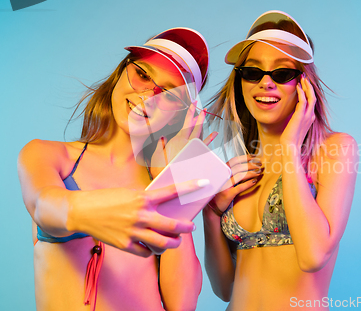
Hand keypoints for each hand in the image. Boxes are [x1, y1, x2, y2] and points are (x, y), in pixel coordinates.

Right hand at [68, 179, 207, 256]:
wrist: (79, 211)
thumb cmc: (105, 199)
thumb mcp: (128, 193)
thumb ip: (146, 200)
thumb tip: (163, 207)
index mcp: (142, 198)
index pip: (172, 191)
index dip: (190, 187)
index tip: (205, 183)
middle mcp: (140, 215)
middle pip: (173, 226)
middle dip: (186, 228)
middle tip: (190, 227)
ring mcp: (133, 232)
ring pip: (162, 244)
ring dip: (172, 243)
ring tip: (175, 241)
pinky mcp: (124, 245)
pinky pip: (146, 252)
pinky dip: (151, 250)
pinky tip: (152, 246)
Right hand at [150, 101, 217, 176]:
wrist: (169, 182)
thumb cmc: (161, 170)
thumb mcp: (157, 156)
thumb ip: (161, 145)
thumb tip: (163, 137)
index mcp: (178, 140)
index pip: (186, 123)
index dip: (190, 112)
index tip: (193, 104)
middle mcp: (188, 143)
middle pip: (196, 126)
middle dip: (200, 116)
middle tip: (203, 109)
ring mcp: (194, 150)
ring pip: (201, 134)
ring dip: (204, 125)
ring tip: (207, 117)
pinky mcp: (198, 157)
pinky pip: (205, 146)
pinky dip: (210, 139)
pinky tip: (214, 134)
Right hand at [208, 155, 262, 213]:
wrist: (214, 205)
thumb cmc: (222, 191)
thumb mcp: (226, 179)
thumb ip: (233, 172)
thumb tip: (248, 165)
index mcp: (222, 171)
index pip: (234, 161)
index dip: (245, 158)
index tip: (254, 157)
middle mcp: (223, 176)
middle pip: (239, 167)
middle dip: (251, 165)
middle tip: (259, 165)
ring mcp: (225, 185)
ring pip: (240, 175)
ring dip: (251, 173)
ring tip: (259, 172)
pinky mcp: (228, 194)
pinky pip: (240, 187)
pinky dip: (248, 183)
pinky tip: (254, 181)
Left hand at [280, 75, 316, 148]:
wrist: (290, 146)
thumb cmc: (290, 138)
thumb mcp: (295, 125)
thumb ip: (296, 117)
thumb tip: (293, 113)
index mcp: (310, 117)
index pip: (312, 101)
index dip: (309, 91)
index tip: (304, 83)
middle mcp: (311, 115)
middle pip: (313, 97)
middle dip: (309, 86)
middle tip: (304, 77)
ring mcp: (307, 116)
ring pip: (311, 97)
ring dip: (307, 87)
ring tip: (302, 78)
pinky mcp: (301, 116)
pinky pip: (303, 101)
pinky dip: (301, 92)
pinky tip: (298, 86)